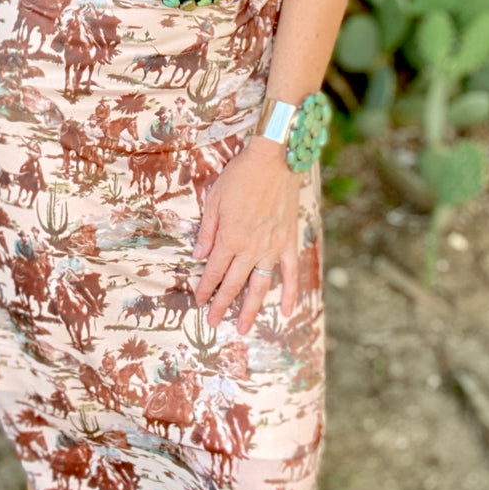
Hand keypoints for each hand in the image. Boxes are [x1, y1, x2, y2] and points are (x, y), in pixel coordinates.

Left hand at [192, 137, 299, 334]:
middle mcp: (251, 247)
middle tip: (213, 322)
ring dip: (250, 309)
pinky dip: (289, 293)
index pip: (214, 271)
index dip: (205, 288)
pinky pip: (290, 273)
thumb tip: (198, 256)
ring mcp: (272, 247)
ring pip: (260, 285)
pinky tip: (285, 311)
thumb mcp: (214, 199)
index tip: (199, 302)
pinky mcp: (288, 242)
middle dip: (221, 305)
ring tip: (243, 329)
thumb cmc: (241, 176)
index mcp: (230, 237)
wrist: (275, 160)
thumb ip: (207, 231)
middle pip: (234, 284)